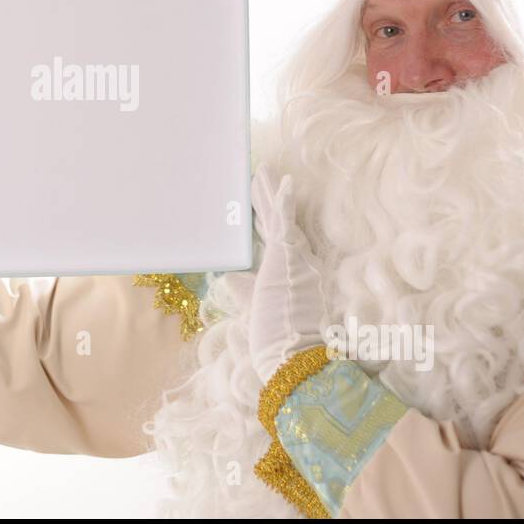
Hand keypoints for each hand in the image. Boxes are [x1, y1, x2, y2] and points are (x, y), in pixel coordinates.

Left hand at [248, 162, 326, 385]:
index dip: (265, 221)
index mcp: (289, 273)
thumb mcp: (253, 306)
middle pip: (277, 223)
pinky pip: (286, 221)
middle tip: (258, 177)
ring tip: (260, 170)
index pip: (276, 240)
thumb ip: (243, 288)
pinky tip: (283, 180)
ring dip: (269, 192)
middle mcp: (296, 261)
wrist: (293, 353)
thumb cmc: (277, 336)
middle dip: (264, 200)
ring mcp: (294, 256)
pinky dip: (283, 200)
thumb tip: (227, 275)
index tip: (257, 208)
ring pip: (279, 216)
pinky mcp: (290, 254)